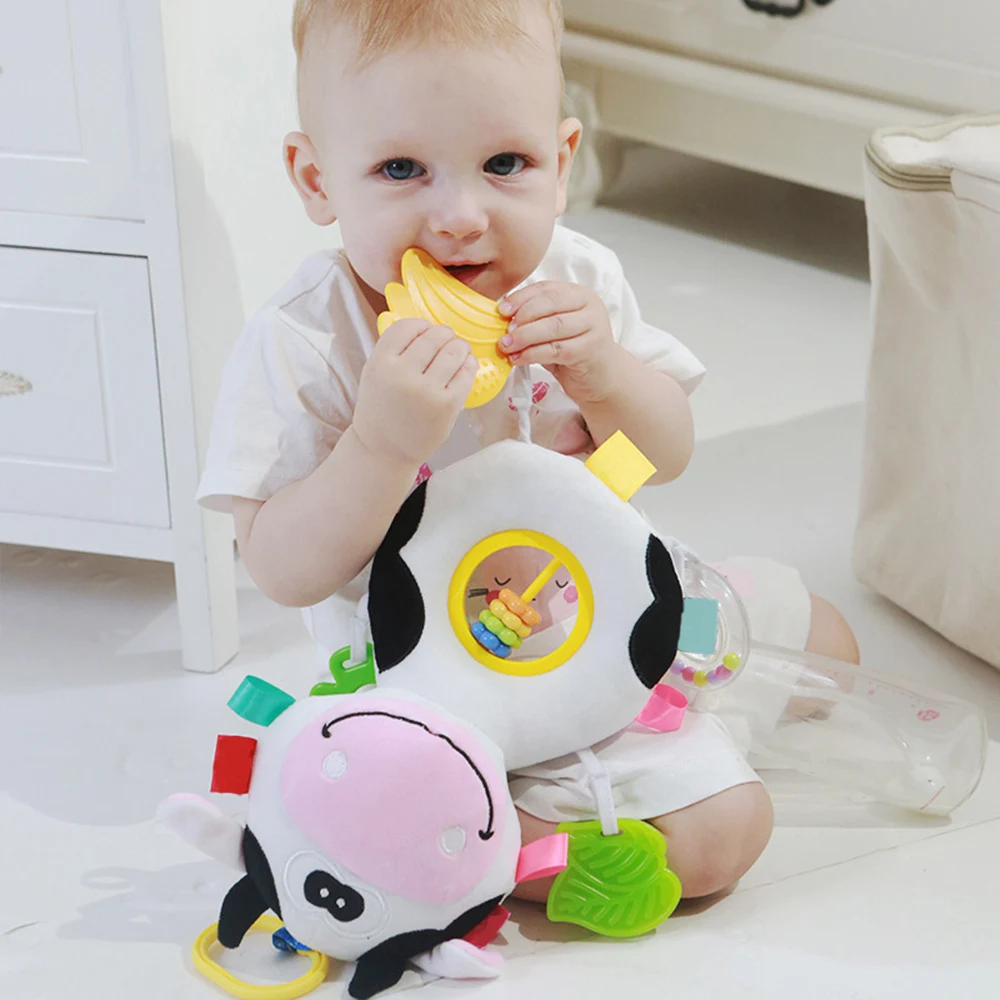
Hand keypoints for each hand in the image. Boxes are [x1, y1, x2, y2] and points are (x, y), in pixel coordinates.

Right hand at [353, 318, 476, 465]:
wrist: (383, 451)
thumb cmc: (381, 411)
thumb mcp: (374, 374)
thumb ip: (394, 351)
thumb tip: (425, 328)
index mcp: (380, 363)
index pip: (407, 327)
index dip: (421, 326)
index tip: (426, 331)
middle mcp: (402, 374)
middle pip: (433, 337)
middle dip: (444, 335)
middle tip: (447, 340)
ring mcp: (427, 390)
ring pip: (453, 351)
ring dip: (460, 347)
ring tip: (459, 351)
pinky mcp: (448, 404)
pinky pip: (466, 373)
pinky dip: (469, 364)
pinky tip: (466, 365)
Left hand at [498, 281, 622, 402]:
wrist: (601, 376)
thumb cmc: (573, 349)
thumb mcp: (554, 328)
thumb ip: (536, 318)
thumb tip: (503, 316)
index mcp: (579, 294)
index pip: (546, 289)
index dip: (521, 298)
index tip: (501, 310)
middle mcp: (589, 306)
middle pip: (550, 304)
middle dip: (523, 317)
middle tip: (505, 331)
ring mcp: (593, 327)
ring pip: (553, 326)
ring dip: (525, 337)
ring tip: (507, 346)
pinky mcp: (590, 350)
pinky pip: (556, 349)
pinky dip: (533, 354)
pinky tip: (518, 359)